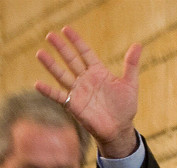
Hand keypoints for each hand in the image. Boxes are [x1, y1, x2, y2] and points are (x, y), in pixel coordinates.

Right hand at [36, 26, 142, 157]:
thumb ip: (131, 65)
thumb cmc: (125, 107)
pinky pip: (58, 96)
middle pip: (71, 60)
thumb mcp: (130, 84)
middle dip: (61, 48)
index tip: (66, 29)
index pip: (85, 52)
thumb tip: (138, 45)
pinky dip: (48, 91)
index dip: (76, 41)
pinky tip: (38, 84)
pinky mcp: (73, 105)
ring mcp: (78, 92)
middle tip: (49, 35)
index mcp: (98, 71)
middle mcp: (85, 79)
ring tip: (40, 53)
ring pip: (62, 75)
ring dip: (51, 65)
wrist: (119, 129)